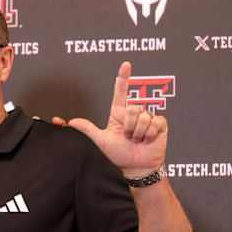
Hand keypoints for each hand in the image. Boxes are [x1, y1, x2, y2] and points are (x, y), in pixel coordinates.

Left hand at [56, 61, 166, 176]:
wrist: (134, 167)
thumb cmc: (117, 154)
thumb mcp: (100, 141)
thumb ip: (88, 130)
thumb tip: (71, 122)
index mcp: (118, 114)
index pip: (121, 92)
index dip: (123, 78)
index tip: (126, 65)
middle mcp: (133, 114)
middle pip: (132, 108)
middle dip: (128, 125)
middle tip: (128, 137)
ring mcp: (147, 119)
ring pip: (143, 116)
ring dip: (138, 132)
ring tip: (137, 140)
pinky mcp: (159, 125)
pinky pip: (154, 122)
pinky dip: (148, 134)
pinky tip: (147, 140)